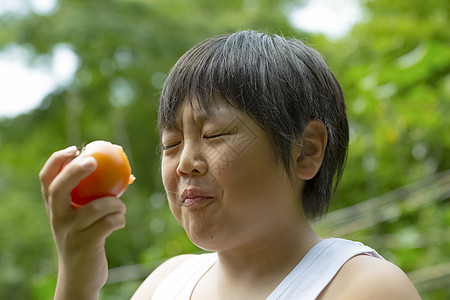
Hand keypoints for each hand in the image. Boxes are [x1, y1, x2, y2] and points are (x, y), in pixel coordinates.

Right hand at [39, 146, 126, 298]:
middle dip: (75, 171)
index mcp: (54, 207)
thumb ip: (90, 197)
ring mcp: (70, 232)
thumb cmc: (85, 238)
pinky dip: (119, 219)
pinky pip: (109, 222)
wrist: (79, 277)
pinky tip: (119, 222)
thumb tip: (123, 172)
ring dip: (115, 203)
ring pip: (96, 207)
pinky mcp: (86, 244)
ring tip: (120, 208)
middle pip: (59, 188)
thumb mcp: (80, 218)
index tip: (74, 149)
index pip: (46, 179)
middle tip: (94, 160)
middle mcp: (57, 217)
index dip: (57, 160)